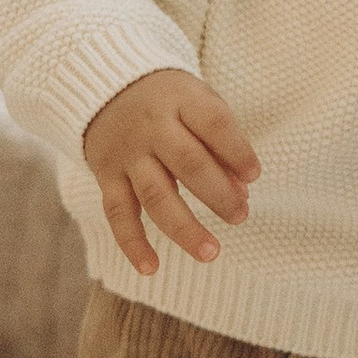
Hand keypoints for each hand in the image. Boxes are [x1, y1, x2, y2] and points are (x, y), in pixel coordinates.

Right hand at [83, 70, 259, 275]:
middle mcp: (151, 127)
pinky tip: (151, 268)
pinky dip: (132, 242)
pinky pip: (118, 213)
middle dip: (218, 194)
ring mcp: (127, 153)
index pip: (214, 124)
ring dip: (185, 228)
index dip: (237, 151)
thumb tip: (242, 191)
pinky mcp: (106, 176)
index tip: (254, 175)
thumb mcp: (198, 105)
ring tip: (212, 253)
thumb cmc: (169, 102)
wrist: (103, 89)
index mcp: (181, 100)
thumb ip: (222, 144)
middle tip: (241, 216)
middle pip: (188, 163)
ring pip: (155, 195)